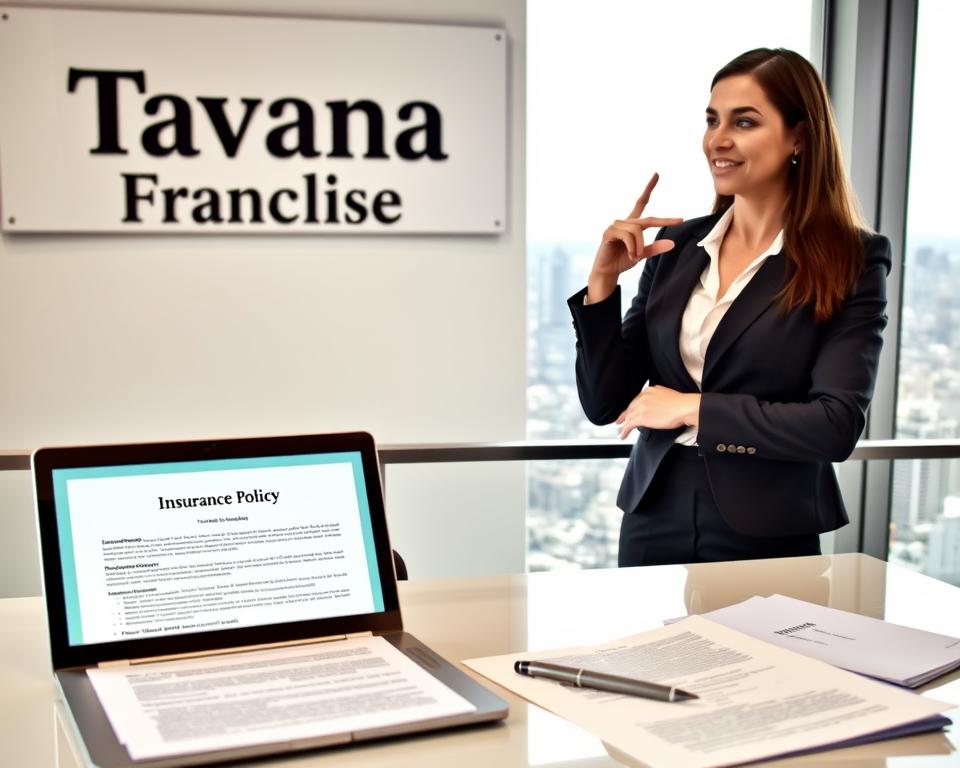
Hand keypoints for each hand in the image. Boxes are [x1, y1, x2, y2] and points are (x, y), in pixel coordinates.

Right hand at [587, 173, 682, 301]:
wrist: (608, 272)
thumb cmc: (623, 261)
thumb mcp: (642, 254)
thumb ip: (655, 248)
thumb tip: (673, 243)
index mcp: (632, 224)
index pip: (641, 202)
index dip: (648, 189)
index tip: (656, 175)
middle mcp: (624, 222)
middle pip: (647, 220)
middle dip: (665, 220)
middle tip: (681, 220)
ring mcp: (615, 226)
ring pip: (637, 230)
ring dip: (640, 246)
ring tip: (636, 257)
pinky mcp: (609, 232)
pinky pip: (628, 236)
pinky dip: (632, 247)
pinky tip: (630, 255)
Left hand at [616, 386, 700, 437]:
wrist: (684, 408)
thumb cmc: (681, 404)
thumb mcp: (666, 395)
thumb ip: (658, 397)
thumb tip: (656, 404)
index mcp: (649, 391)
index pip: (637, 400)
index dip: (632, 408)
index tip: (630, 412)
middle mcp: (643, 397)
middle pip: (631, 408)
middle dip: (625, 415)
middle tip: (620, 421)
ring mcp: (642, 407)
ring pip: (628, 416)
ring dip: (623, 424)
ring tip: (621, 431)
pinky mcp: (642, 417)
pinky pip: (629, 424)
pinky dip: (624, 431)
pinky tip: (623, 435)